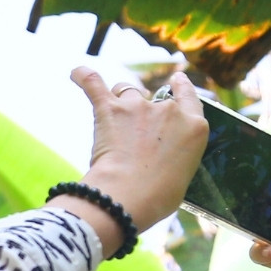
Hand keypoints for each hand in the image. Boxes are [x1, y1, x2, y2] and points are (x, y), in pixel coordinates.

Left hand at [49, 68, 209, 256]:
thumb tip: (157, 159)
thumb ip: (174, 157)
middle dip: (147, 112)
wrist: (130, 195)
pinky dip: (82, 77)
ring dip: (120, 102)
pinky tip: (75, 73)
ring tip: (113, 122)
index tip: (177, 79)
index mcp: (194, 127)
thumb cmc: (158, 196)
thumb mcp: (181, 176)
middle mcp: (169, 110)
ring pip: (127, 92)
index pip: (189, 98)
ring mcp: (138, 107)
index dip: (181, 87)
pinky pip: (93, 83)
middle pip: (156, 99)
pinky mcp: (110, 109)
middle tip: (135, 136)